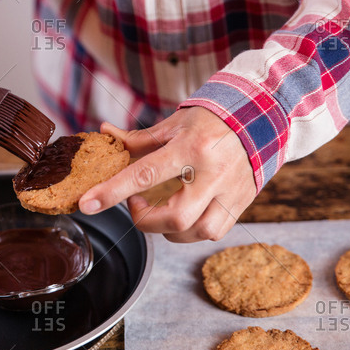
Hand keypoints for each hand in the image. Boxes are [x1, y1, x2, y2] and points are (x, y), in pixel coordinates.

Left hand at [78, 107, 256, 242]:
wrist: (261, 118)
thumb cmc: (211, 120)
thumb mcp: (174, 124)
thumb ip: (138, 138)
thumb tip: (104, 133)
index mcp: (190, 147)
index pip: (144, 174)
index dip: (112, 191)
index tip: (88, 204)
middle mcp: (213, 172)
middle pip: (174, 216)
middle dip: (144, 219)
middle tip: (134, 203)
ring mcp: (231, 191)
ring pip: (196, 231)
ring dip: (167, 229)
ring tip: (159, 211)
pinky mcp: (241, 203)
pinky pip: (213, 231)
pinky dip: (191, 231)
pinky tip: (183, 216)